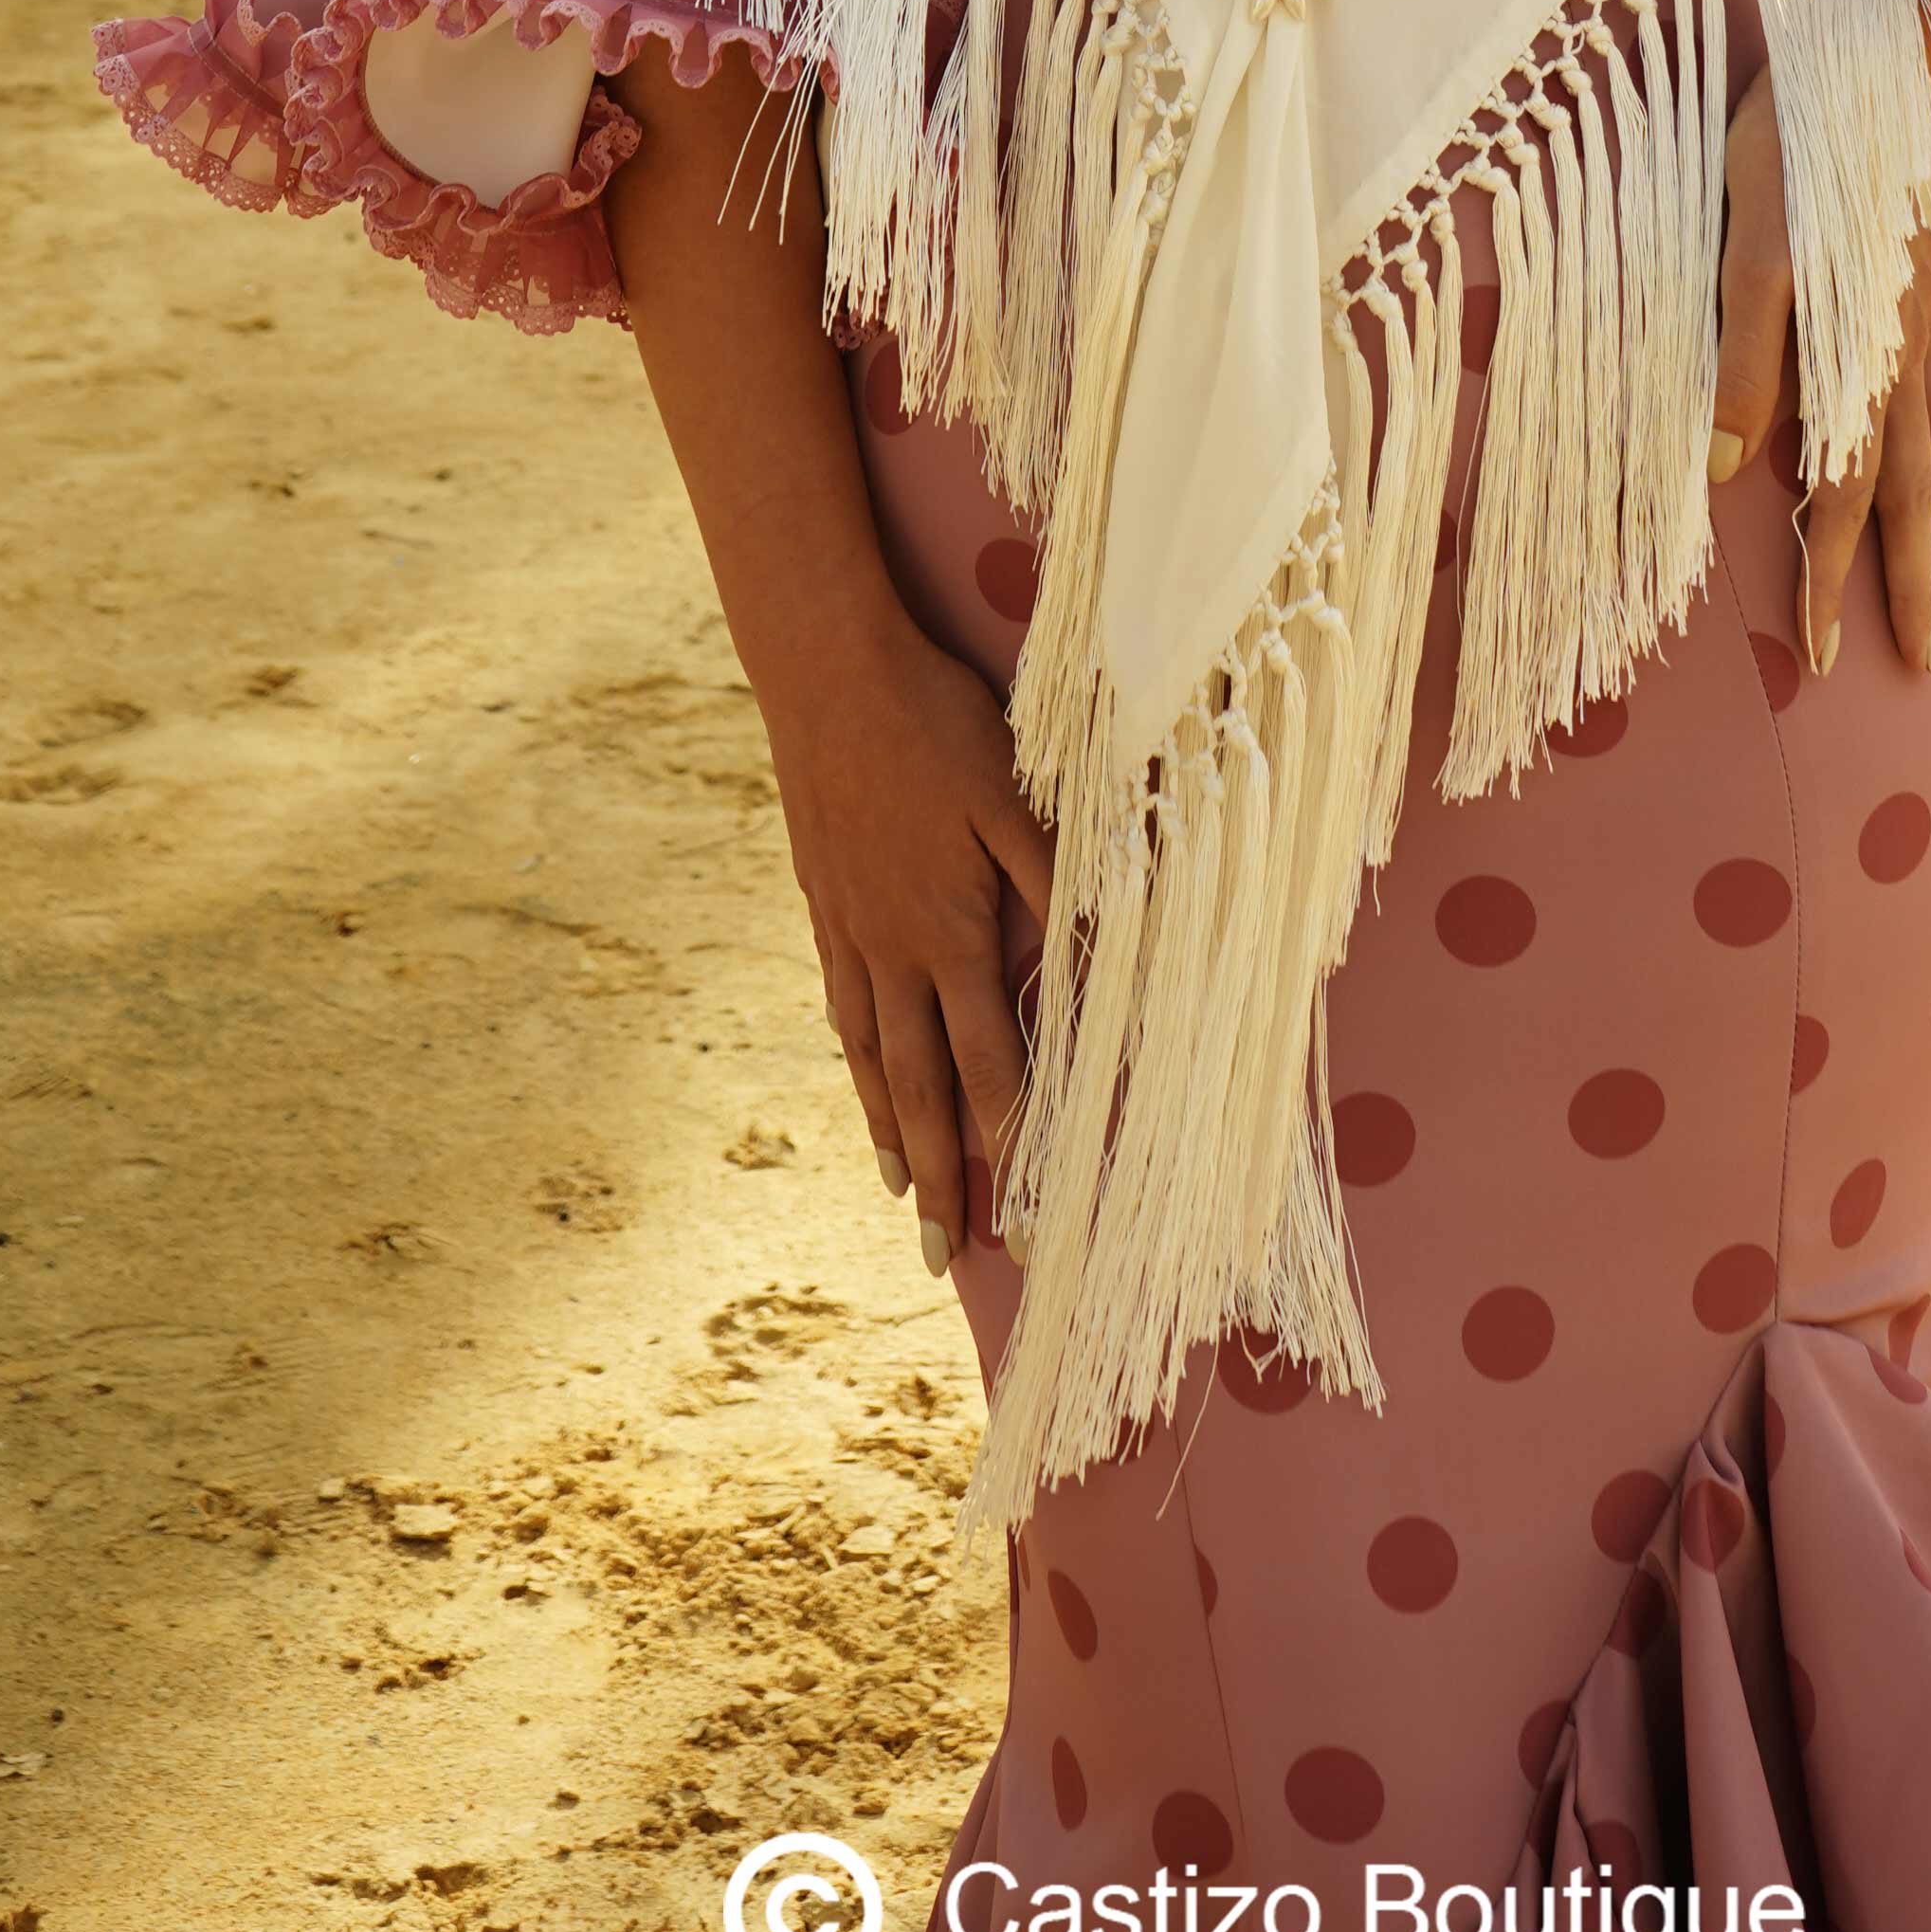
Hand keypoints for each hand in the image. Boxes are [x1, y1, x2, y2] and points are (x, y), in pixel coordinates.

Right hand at [759, 589, 1054, 1276]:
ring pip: (872, 1056)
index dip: (1010, 1143)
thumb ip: (1055, 880)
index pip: (989, 1063)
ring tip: (899, 1195)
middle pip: (920, 1085)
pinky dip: (854, 1062)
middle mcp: (895, 950)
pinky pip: (842, 1007)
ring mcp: (851, 931)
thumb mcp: (1013, 796)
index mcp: (950, 932)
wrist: (826, 674)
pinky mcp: (825, 904)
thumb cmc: (935, 725)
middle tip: (943, 1256)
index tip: (1027, 1214)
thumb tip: (1105, 953)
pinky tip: (859, 1080)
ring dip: (891, 1132)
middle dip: (941, 1174)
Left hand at [1709, 67, 1930, 681]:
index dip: (1829, 578)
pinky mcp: (1923, 271)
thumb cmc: (1778, 156)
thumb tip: (1721, 473)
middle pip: (1910, 490)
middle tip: (1926, 667)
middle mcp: (1901, 352)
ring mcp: (1922, 313)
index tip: (1824, 659)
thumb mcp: (1741, 255)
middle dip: (1908, 583)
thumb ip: (1737, 362)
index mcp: (1854, 361)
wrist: (1845, 62)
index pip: (1840, 496)